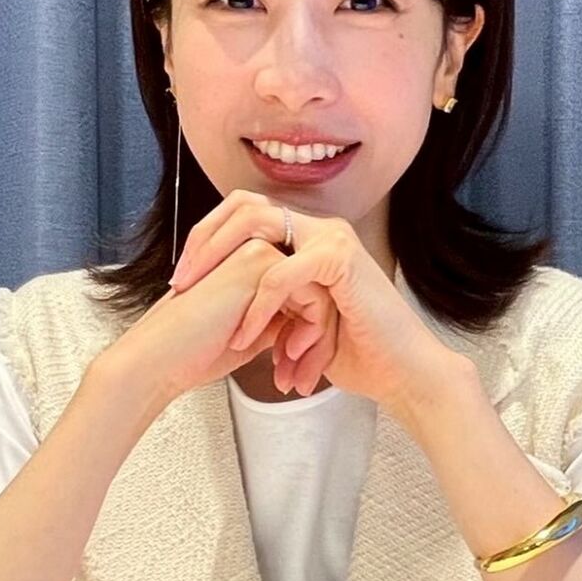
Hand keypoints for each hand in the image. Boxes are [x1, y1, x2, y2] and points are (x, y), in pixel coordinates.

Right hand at [112, 236, 338, 405]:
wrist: (160, 357)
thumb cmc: (194, 351)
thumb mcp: (251, 334)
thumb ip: (281, 321)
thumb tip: (314, 327)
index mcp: (252, 267)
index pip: (305, 295)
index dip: (309, 337)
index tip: (297, 373)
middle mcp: (257, 250)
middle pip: (318, 292)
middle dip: (319, 342)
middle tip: (303, 380)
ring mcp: (259, 250)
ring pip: (322, 294)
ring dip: (317, 342)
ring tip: (296, 375)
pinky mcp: (262, 262)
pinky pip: (314, 297)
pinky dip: (307, 334)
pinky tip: (282, 356)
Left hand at [168, 188, 448, 410]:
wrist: (401, 374)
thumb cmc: (357, 354)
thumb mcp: (298, 322)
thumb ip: (269, 302)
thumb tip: (223, 301)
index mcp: (310, 236)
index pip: (246, 212)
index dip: (209, 236)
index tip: (183, 277)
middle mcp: (321, 227)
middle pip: (245, 207)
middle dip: (205, 241)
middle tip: (180, 281)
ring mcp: (332, 238)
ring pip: (258, 230)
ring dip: (222, 266)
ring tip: (199, 301)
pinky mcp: (339, 260)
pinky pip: (280, 274)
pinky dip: (257, 306)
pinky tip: (245, 336)